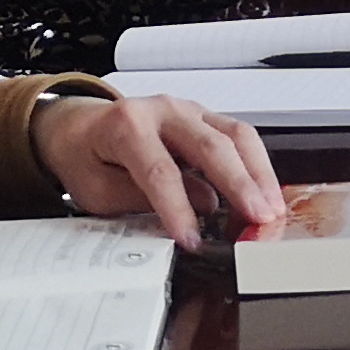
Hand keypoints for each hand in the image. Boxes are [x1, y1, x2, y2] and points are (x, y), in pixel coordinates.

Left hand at [33, 92, 285, 246]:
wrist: (77, 126)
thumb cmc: (86, 158)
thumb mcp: (96, 190)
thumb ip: (142, 199)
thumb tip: (200, 209)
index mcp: (126, 126)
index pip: (160, 170)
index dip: (179, 208)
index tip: (193, 240)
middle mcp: (162, 110)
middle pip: (210, 146)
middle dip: (239, 185)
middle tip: (260, 219)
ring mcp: (188, 109)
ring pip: (236, 135)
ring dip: (258, 174)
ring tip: (272, 209)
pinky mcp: (205, 116)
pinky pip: (239, 135)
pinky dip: (257, 165)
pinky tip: (266, 193)